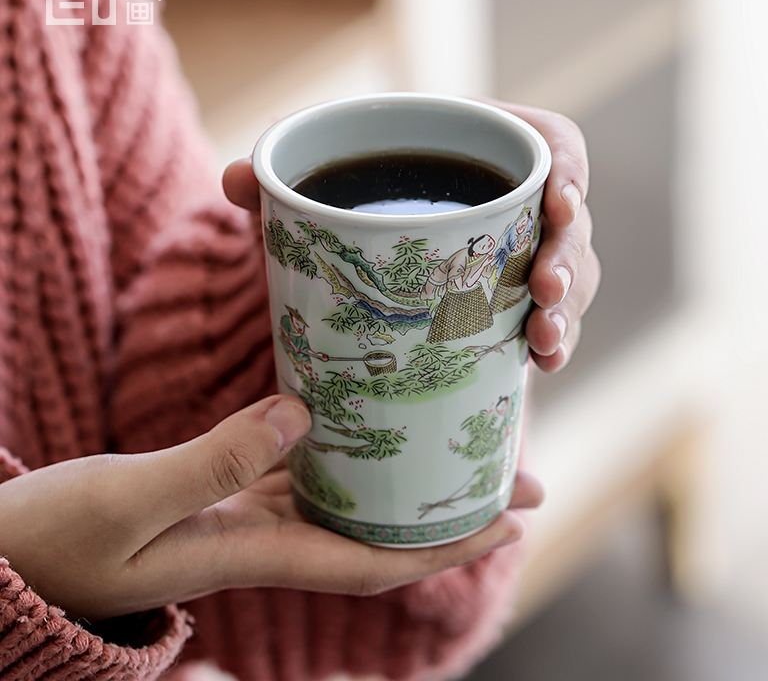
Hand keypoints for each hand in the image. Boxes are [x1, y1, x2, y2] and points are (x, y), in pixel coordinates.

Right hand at [0, 395, 541, 622]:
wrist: (14, 559)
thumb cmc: (59, 546)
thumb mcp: (128, 505)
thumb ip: (210, 463)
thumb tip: (300, 413)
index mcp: (259, 554)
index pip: (379, 560)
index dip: (449, 545)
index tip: (511, 518)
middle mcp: (270, 540)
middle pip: (383, 529)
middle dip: (449, 509)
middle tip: (512, 472)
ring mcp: (250, 516)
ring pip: (352, 498)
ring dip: (405, 477)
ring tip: (452, 440)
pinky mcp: (228, 492)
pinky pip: (306, 474)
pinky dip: (345, 452)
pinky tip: (361, 420)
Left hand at [224, 101, 599, 373]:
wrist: (365, 245)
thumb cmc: (354, 200)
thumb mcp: (323, 186)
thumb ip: (281, 181)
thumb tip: (239, 179)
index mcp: (488, 151)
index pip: (554, 148)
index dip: (570, 175)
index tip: (559, 205)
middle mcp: (517, 203)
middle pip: (571, 226)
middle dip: (566, 261)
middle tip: (541, 292)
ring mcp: (522, 256)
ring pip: (571, 278)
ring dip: (567, 311)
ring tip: (543, 346)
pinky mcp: (514, 300)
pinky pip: (552, 317)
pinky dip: (553, 341)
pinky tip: (543, 365)